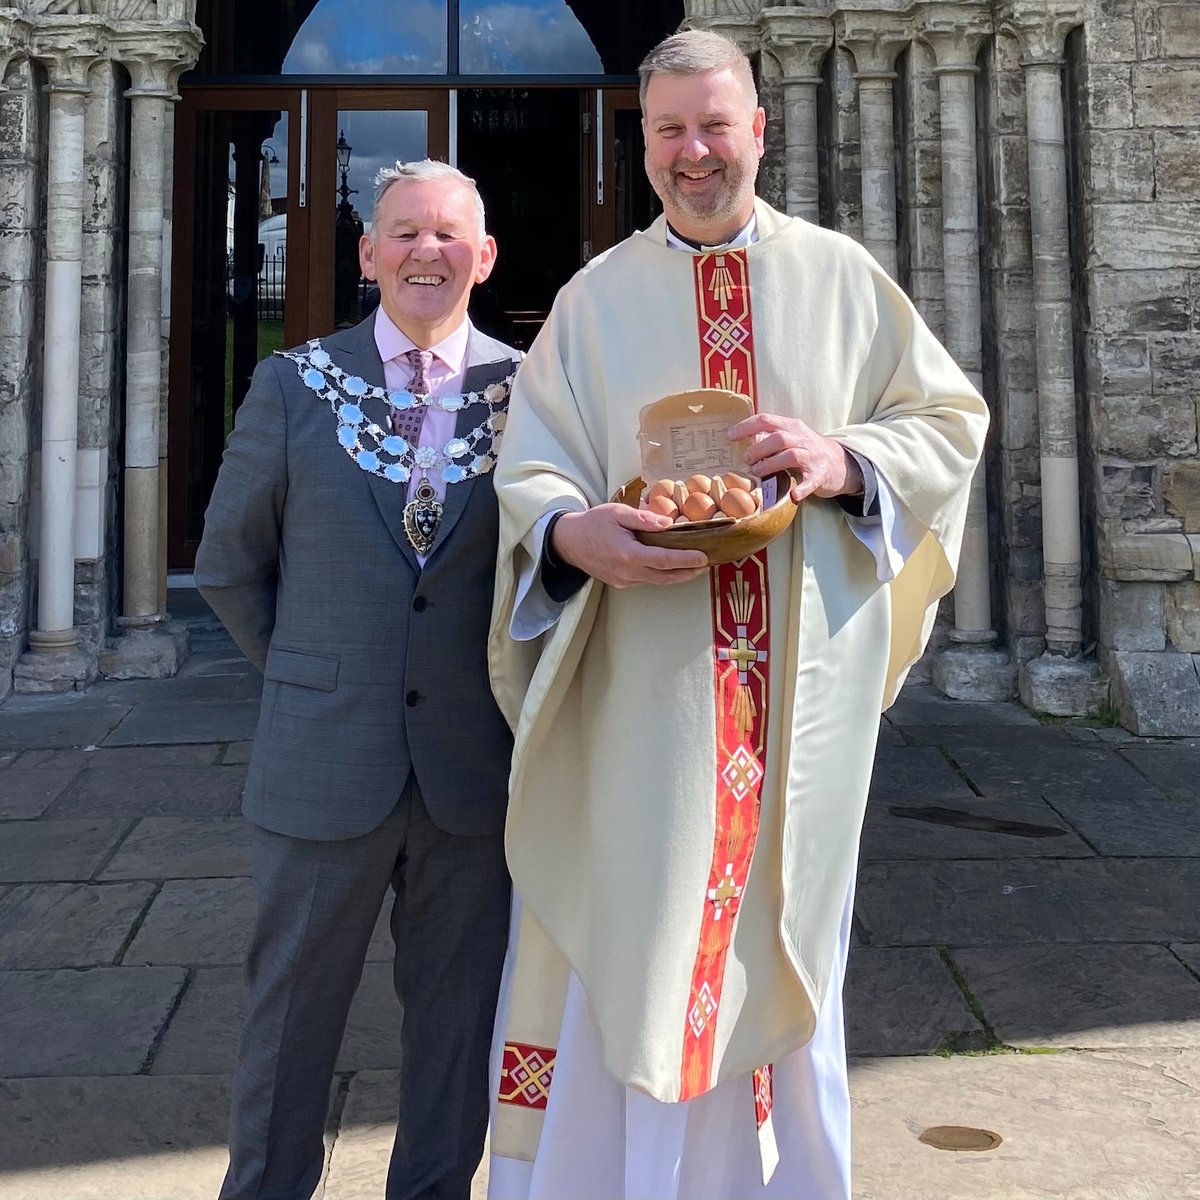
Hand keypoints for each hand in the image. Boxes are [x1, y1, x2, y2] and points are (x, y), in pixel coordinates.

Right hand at [551, 504, 708, 588]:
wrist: (568, 541)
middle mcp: (627, 572)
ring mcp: (623, 580)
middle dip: (688, 572)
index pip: (665, 560)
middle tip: (705, 565)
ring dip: (676, 576)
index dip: (686, 560)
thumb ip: (643, 519)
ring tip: (693, 567)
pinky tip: (669, 567)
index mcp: (628, 553)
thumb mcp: (617, 512)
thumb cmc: (592, 524)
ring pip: (656, 581)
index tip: (703, 558)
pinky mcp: (620, 583)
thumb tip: (668, 524)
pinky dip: (660, 575)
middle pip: (665, 576)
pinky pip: (645, 580)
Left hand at [726, 412, 863, 502]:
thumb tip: (743, 440)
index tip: (730, 436)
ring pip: (791, 456)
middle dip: (759, 448)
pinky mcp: (820, 475)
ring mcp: (813, 457)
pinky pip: (811, 481)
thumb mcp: (791, 438)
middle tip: (746, 460)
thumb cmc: (807, 450)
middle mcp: (803, 439)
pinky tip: (792, 495)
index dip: (746, 426)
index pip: (767, 420)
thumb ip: (769, 438)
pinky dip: (802, 488)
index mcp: (792, 427)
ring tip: (758, 472)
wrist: (841, 463)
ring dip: (771, 464)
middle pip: (778, 438)